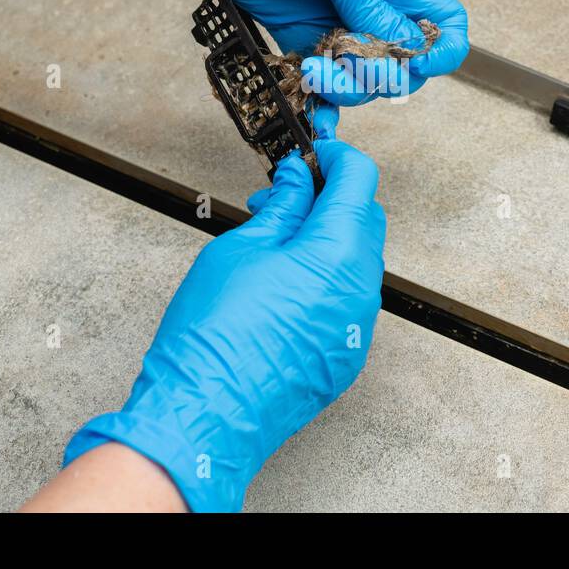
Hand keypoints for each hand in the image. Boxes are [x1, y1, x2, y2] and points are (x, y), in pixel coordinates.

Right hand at [63, 139, 385, 511]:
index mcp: (339, 253)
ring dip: (326, 238)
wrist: (205, 414)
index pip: (360, 180)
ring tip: (274, 240)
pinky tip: (284, 281)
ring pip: (357, 261)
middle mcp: (361, 290)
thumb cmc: (213, 334)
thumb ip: (281, 208)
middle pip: (364, 219)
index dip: (335, 158)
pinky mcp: (346, 356)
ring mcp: (357, 327)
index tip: (310, 154)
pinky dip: (326, 277)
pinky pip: (347, 299)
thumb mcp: (242, 248)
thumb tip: (296, 180)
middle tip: (281, 193)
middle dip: (329, 196)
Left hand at [92, 0, 469, 105]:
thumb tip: (399, 46)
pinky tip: (308, 104)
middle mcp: (371, 0)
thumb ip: (371, 4)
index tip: (417, 64)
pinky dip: (317, 96)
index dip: (441, 50)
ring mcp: (334, 19)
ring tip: (313, 70)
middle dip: (382, 75)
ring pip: (360, 75)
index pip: (444, 21)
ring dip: (344, 86)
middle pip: (402, 60)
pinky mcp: (297, 33)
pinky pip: (320, 76)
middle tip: (351, 66)